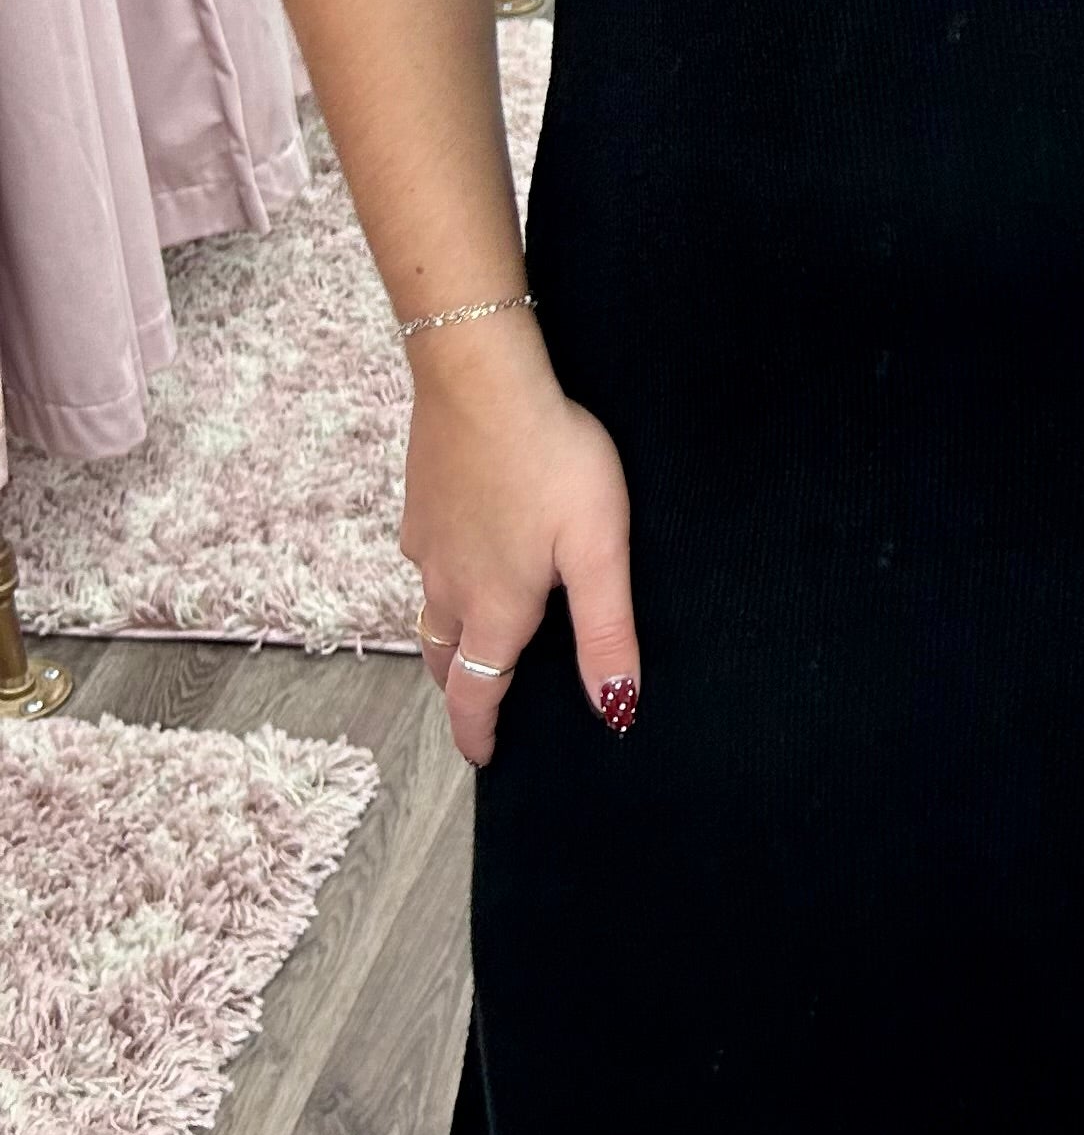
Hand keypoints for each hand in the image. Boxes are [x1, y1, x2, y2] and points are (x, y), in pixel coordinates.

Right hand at [403, 317, 640, 765]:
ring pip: (429, 610)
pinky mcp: (418, 503)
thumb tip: (614, 708)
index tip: (483, 757)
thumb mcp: (597, 549)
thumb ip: (606, 631)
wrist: (480, 378)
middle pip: (445, 658)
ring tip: (473, 641)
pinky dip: (441, 579)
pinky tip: (465, 553)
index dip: (477, 732)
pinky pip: (425, 560)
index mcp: (496, 607)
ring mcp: (426, 542)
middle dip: (459, 689)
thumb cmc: (552, 459)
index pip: (475, 693)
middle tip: (479, 703)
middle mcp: (449, 584)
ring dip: (448, 637)